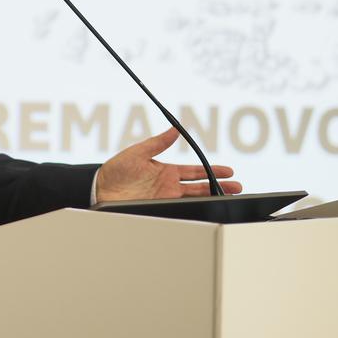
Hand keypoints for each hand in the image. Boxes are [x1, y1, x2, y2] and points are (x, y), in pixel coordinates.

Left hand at [95, 127, 242, 202]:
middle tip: (237, 187)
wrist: (99, 188)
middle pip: (200, 186)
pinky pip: (180, 208)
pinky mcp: (159, 207)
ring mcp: (165, 197)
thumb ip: (157, 142)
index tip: (229, 171)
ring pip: (194, 197)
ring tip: (229, 196)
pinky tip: (206, 208)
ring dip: (211, 196)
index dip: (212, 170)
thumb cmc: (116, 169)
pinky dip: (194, 208)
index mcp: (166, 170)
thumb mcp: (137, 152)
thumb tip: (175, 129)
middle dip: (219, 186)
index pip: (194, 170)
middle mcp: (169, 184)